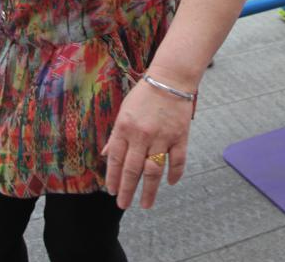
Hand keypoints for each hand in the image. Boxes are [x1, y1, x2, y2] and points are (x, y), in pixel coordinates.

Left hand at [102, 76, 192, 208]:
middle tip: (123, 205)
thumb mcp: (123, 112)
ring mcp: (162, 137)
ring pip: (154, 170)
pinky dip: (175, 174)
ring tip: (145, 204)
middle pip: (133, 169)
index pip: (115, 159)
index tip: (111, 191)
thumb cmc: (144, 95)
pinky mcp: (180, 136)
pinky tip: (170, 183)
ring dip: (149, 190)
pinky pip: (177, 161)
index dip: (112, 178)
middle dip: (127, 190)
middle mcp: (142, 135)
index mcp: (124, 128)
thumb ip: (115, 135)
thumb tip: (105, 155)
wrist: (170, 79)